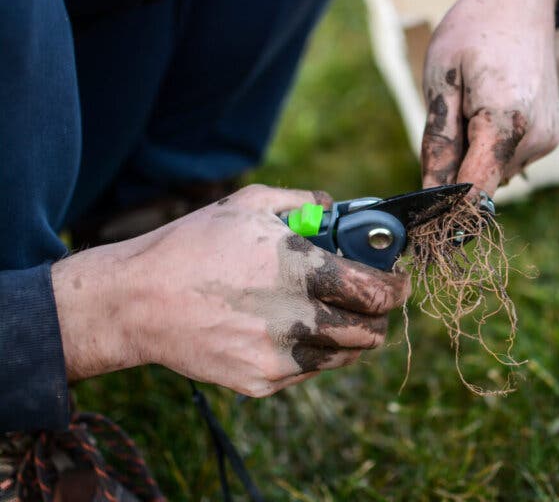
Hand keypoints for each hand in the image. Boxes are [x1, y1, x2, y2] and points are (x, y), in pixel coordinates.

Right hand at [52, 185, 409, 396]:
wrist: (137, 302)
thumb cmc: (193, 245)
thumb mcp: (249, 204)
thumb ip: (305, 202)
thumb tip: (339, 210)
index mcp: (301, 270)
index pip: (377, 291)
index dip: (396, 287)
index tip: (396, 282)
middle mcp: (298, 319)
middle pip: (370, 332)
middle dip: (378, 315)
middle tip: (369, 301)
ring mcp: (280, 356)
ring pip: (345, 356)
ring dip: (349, 336)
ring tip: (328, 314)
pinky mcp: (262, 382)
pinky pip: (309, 370)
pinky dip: (313, 352)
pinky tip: (291, 330)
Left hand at [421, 0, 558, 195]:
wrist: (520, 5)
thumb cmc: (473, 35)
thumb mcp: (440, 83)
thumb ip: (438, 143)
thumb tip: (432, 193)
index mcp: (506, 120)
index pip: (475, 189)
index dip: (447, 206)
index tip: (426, 213)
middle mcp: (535, 136)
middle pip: (482, 182)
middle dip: (457, 169)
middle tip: (452, 121)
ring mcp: (548, 139)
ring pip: (496, 173)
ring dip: (476, 156)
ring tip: (474, 108)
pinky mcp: (551, 138)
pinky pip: (510, 160)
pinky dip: (493, 148)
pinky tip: (491, 111)